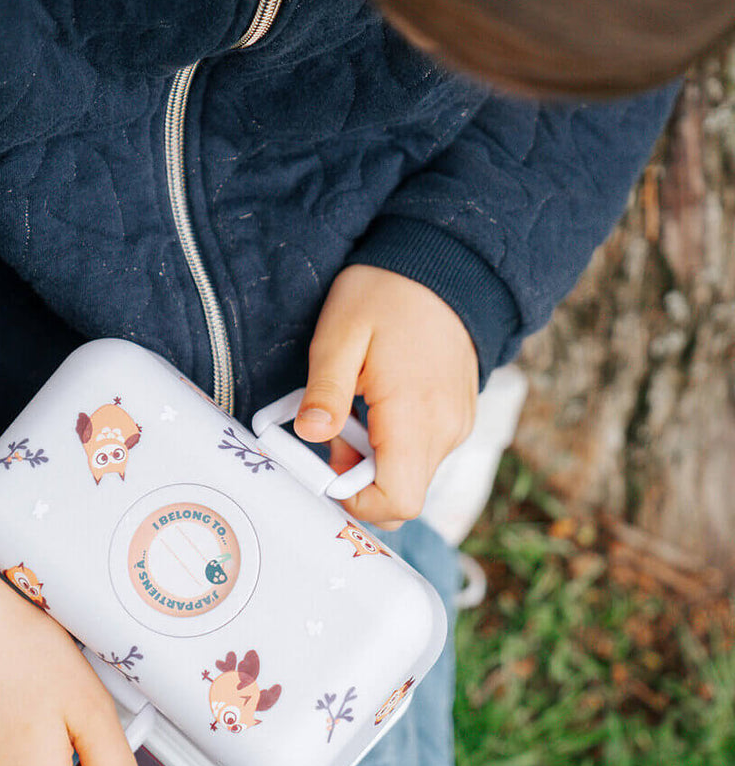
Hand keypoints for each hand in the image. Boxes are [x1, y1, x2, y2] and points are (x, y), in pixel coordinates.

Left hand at [293, 265, 478, 528]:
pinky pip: (420, 452)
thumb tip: (310, 434)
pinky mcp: (456, 418)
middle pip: (401, 496)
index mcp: (416, 416)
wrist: (444, 263)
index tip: (326, 469)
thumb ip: (325, 391)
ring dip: (372, 458)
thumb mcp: (340, 335)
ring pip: (409, 475)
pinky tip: (375, 403)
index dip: (356, 502)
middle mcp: (446, 431)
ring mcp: (456, 426)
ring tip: (353, 406)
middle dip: (357, 478)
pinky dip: (391, 443)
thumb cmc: (387, 293)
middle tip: (333, 430)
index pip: (397, 501)